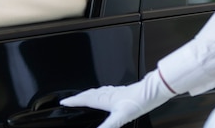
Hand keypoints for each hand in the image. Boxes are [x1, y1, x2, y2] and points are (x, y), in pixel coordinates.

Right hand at [60, 69, 174, 127]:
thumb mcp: (120, 118)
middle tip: (69, 100)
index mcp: (104, 99)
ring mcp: (113, 92)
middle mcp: (107, 94)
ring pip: (95, 92)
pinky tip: (103, 95)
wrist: (150, 92)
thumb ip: (108, 126)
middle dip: (77, 97)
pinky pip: (103, 91)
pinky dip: (97, 93)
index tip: (64, 102)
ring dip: (86, 94)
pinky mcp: (119, 92)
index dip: (73, 101)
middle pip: (88, 95)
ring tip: (82, 97)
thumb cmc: (137, 102)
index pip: (84, 100)